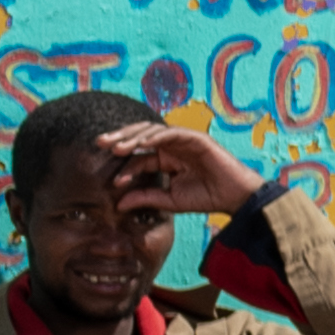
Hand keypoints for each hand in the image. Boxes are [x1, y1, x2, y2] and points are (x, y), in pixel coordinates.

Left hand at [109, 121, 271, 230]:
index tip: (114, 182)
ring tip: (116, 147)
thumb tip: (117, 203)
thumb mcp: (169, 200)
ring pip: (152, 130)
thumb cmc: (207, 198)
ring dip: (133, 136)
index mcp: (167, 159)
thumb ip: (145, 198)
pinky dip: (155, 136)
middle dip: (119, 138)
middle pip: (141, 136)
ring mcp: (184, 140)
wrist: (235, 198)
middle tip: (99, 143)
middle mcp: (173, 146)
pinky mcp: (196, 138)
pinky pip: (171, 132)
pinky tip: (142, 143)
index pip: (140, 157)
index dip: (126, 168)